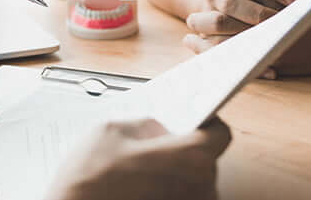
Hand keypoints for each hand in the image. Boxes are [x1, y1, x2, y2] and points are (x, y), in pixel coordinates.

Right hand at [46, 118, 231, 199]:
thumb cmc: (90, 179)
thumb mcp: (111, 130)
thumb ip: (143, 125)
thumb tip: (156, 128)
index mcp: (189, 158)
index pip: (220, 134)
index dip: (206, 123)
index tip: (195, 119)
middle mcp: (198, 188)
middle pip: (204, 160)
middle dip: (182, 149)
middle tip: (154, 144)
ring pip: (190, 183)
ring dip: (173, 174)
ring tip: (140, 170)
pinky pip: (178, 198)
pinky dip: (164, 191)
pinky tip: (138, 187)